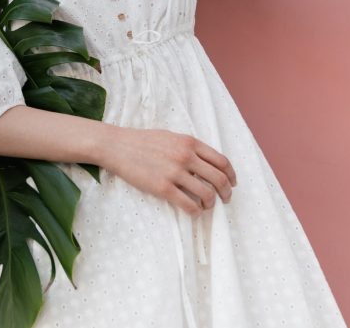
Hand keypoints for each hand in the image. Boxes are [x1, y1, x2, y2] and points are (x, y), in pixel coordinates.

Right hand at [100, 127, 236, 214]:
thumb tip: (205, 162)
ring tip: (207, 206)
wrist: (117, 146)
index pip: (222, 161)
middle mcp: (186, 156)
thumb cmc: (142, 141)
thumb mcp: (170, 137)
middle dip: (226, 192)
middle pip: (219, 179)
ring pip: (206, 193)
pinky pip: (188, 204)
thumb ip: (189, 147)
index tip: (232, 183)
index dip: (231, 174)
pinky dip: (196, 211)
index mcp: (190, 143)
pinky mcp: (163, 188)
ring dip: (211, 203)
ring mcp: (174, 173)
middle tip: (225, 199)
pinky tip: (194, 211)